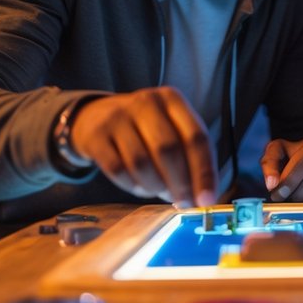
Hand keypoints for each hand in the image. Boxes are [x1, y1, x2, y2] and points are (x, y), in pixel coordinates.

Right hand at [69, 87, 216, 207]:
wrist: (96, 116)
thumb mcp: (171, 128)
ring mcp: (118, 117)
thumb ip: (190, 157)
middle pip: (168, 150)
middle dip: (179, 183)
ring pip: (142, 162)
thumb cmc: (145, 128)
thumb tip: (203, 197)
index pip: (196, 137)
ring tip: (159, 190)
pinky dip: (132, 186)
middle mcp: (146, 102)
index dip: (204, 172)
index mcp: (172, 99)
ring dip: (155, 186)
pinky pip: (117, 170)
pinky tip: (139, 186)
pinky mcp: (96, 135)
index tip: (206, 200)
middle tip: (183, 202)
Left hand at [260, 136, 302, 201]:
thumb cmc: (296, 160)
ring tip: (300, 199)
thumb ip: (269, 162)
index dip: (284, 183)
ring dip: (302, 205)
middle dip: (291, 197)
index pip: (298, 167)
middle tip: (288, 197)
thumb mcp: (280, 153)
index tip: (276, 194)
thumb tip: (272, 184)